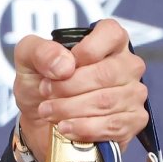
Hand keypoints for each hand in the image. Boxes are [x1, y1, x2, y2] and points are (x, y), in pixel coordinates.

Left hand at [11, 19, 149, 160]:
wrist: (38, 122)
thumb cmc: (40, 84)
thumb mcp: (28, 61)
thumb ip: (40, 52)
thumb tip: (65, 65)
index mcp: (108, 41)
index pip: (111, 34)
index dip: (86, 50)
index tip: (62, 68)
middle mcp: (127, 65)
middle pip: (106, 73)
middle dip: (68, 87)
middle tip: (46, 93)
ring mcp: (134, 93)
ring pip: (107, 101)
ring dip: (71, 109)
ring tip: (49, 112)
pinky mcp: (134, 120)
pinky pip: (114, 125)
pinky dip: (85, 128)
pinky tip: (66, 128)